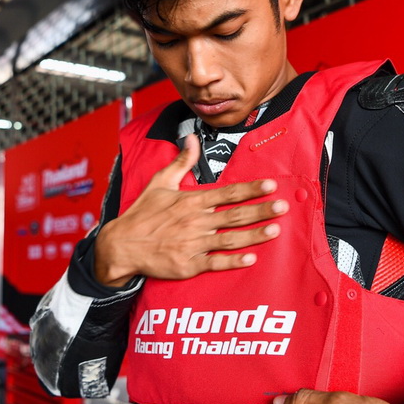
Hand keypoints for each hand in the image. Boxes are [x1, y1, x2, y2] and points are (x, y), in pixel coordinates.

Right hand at [94, 135, 288, 285]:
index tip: (270, 185)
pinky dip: (233, 261)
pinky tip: (251, 258)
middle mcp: (195, 221)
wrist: (121, 246)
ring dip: (254, 234)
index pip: (227, 193)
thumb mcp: (159, 182)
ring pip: (230, 239)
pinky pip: (215, 263)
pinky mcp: (188, 265)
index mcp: (191, 201)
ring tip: (274, 230)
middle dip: (261, 210)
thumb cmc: (141, 215)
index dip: (250, 188)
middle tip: (282, 206)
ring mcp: (193, 244)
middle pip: (234, 215)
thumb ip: (181, 162)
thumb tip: (192, 139)